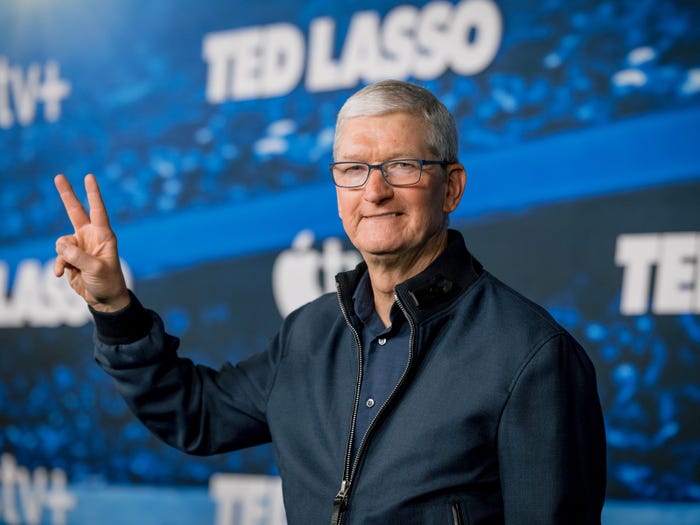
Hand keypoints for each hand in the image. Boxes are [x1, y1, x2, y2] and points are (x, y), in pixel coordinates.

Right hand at [53, 174, 130, 311]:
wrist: (104, 298)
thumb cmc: (108, 281)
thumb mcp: (96, 269)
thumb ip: (78, 256)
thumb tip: (60, 246)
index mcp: (104, 236)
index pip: (98, 210)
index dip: (93, 194)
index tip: (89, 177)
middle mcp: (90, 237)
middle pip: (75, 211)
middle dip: (67, 195)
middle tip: (59, 176)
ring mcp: (79, 246)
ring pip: (61, 241)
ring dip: (63, 255)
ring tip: (72, 267)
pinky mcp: (70, 257)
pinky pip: (58, 256)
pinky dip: (58, 265)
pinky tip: (61, 274)